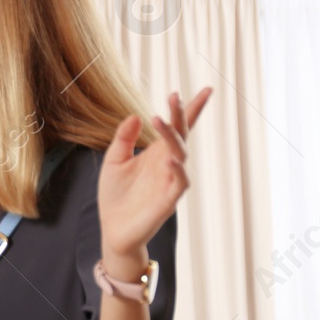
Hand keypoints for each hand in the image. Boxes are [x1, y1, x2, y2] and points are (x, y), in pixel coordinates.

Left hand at [98, 88, 211, 261]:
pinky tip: (170, 159)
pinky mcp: (168, 201)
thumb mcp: (113, 162)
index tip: (207, 90)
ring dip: (173, 137)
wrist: (113, 230)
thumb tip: (135, 116)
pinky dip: (178, 170)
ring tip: (161, 119)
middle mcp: (167, 165)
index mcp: (156, 154)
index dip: (192, 110)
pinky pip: (180, 183)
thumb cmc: (115, 196)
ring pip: (181, 155)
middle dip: (180, 115)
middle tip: (174, 96)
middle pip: (181, 136)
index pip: (179, 129)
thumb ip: (123, 139)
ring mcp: (170, 182)